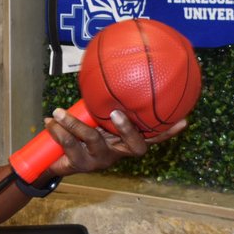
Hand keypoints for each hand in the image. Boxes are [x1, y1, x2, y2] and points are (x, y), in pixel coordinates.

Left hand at [44, 107, 187, 176]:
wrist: (52, 161)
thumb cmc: (77, 132)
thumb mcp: (90, 116)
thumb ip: (99, 101)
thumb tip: (103, 68)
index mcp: (124, 140)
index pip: (152, 136)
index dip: (168, 131)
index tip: (183, 120)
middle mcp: (117, 152)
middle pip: (134, 146)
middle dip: (127, 129)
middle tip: (117, 113)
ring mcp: (101, 160)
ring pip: (93, 141)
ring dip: (74, 124)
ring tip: (59, 111)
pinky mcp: (81, 165)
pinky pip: (70, 146)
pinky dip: (58, 131)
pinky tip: (49, 121)